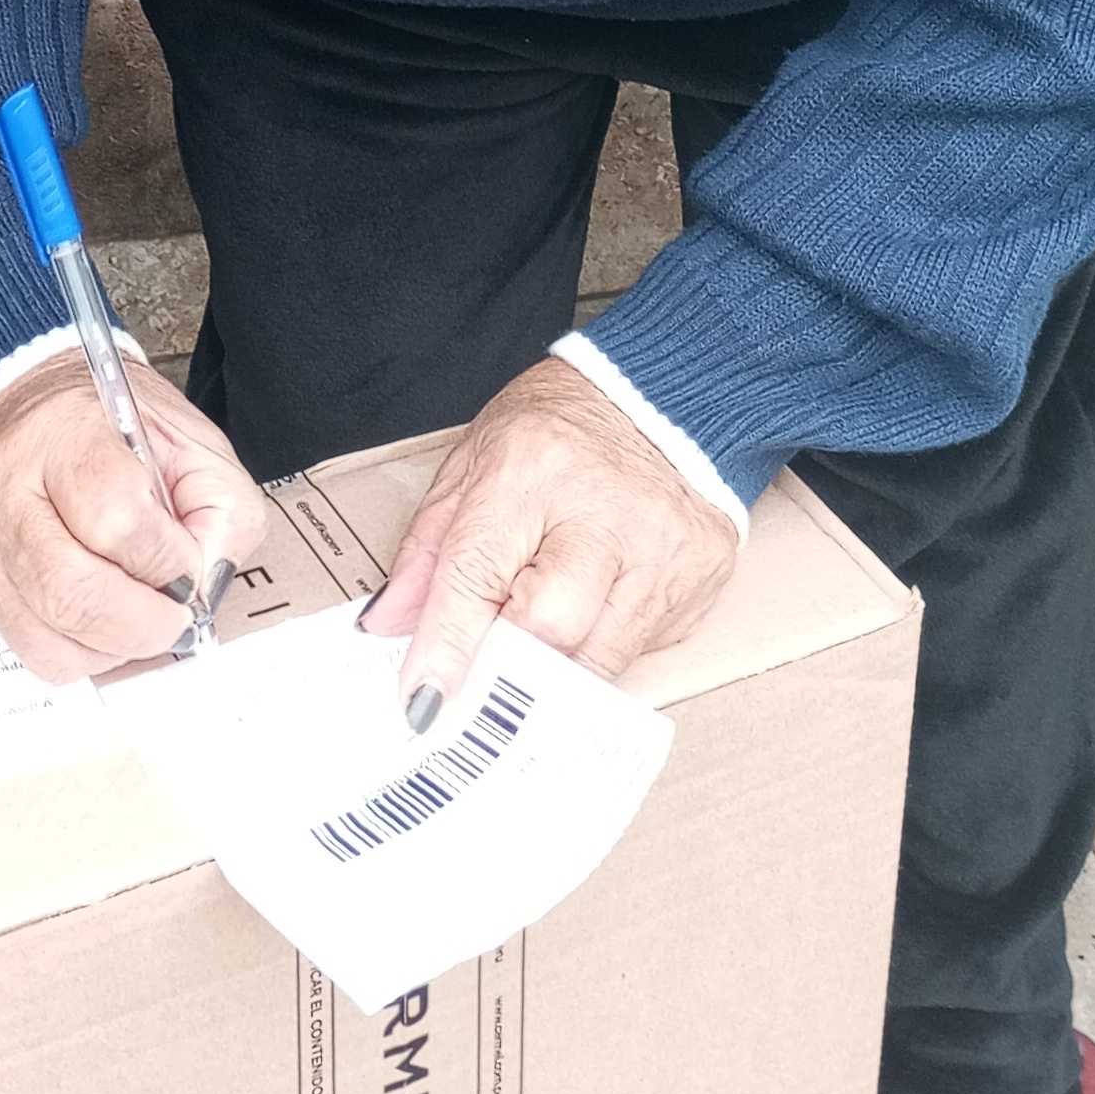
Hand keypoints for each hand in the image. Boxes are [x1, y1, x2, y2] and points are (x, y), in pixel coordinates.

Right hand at [0, 353, 269, 682]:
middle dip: (143, 624)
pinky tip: (103, 621)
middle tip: (175, 615)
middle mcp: (7, 492)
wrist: (29, 403)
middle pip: (70, 591)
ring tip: (140, 615)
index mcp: (65, 436)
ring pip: (48, 636)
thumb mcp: (189, 440)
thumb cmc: (109, 423)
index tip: (191, 565)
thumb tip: (206, 583)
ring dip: (114, 645)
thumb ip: (219, 510)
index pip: (114, 519)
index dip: (166, 559)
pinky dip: (82, 652)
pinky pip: (33, 650)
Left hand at [369, 357, 740, 722]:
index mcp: (533, 467)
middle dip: (507, 664)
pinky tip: (596, 607)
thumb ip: (429, 548)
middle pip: (550, 626)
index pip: (479, 573)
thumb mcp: (473, 463)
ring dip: (555, 668)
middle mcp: (605, 509)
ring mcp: (665, 545)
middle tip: (483, 675)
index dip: (447, 646)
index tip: (423, 700)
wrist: (660, 393)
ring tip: (535, 649)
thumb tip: (391, 625)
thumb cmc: (556, 430)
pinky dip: (605, 645)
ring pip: (600, 655)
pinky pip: (644, 647)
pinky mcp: (703, 574)